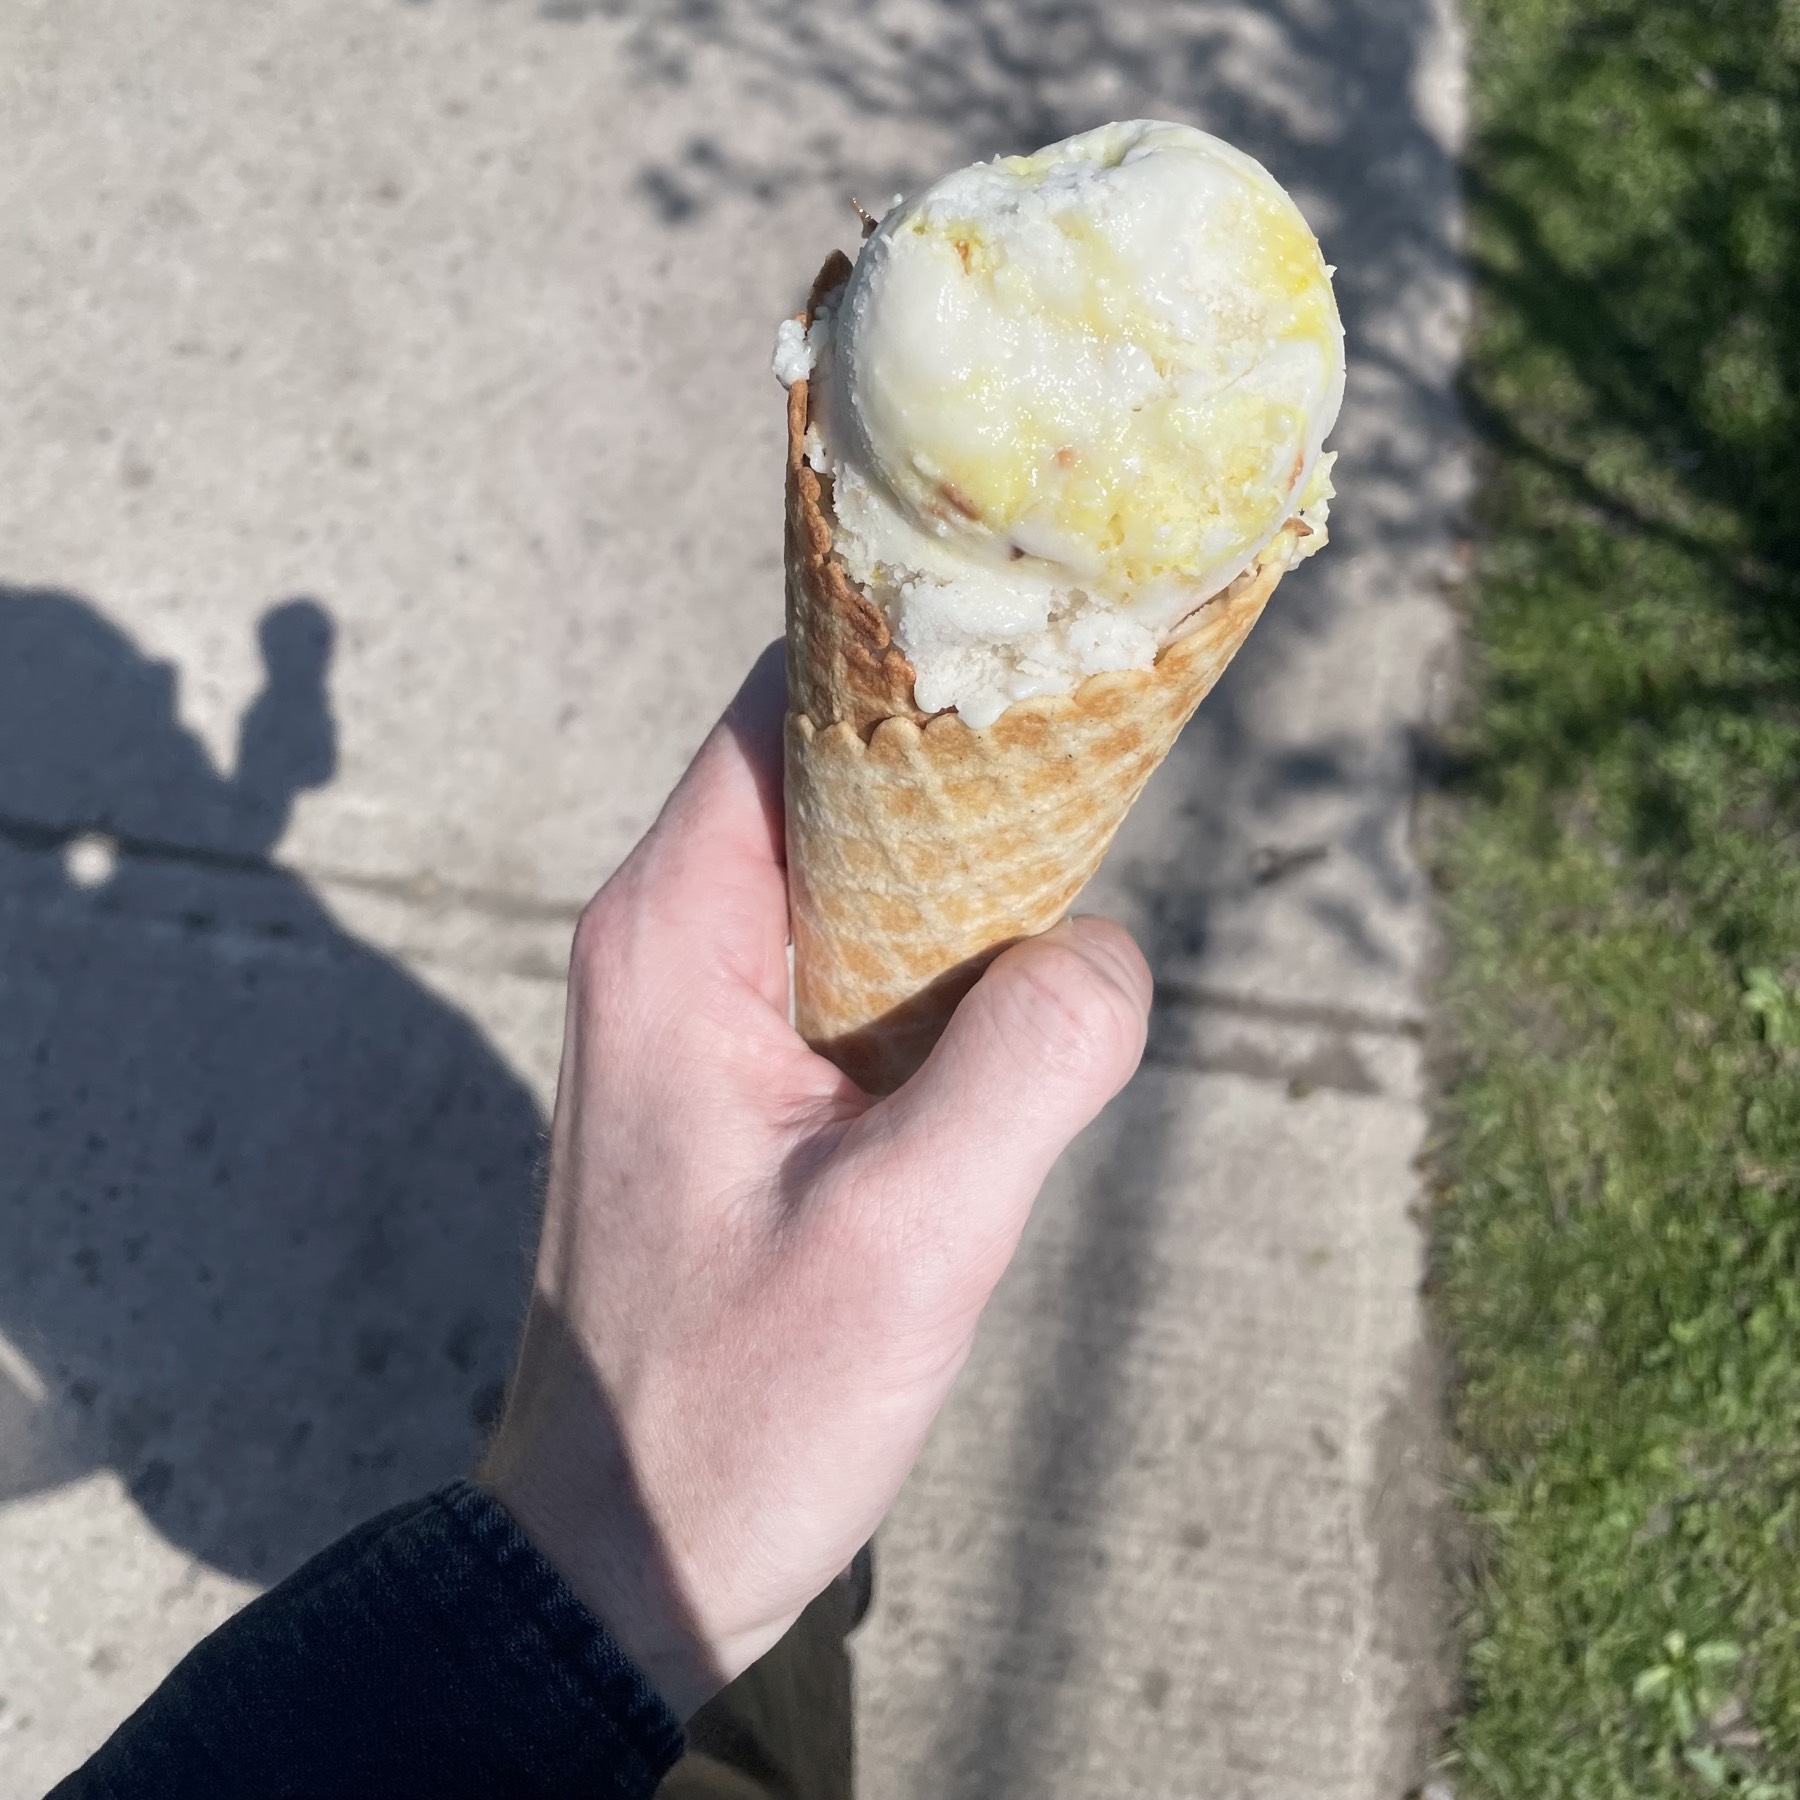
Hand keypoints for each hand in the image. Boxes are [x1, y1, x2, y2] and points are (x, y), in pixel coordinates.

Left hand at [479, 645, 1150, 1717]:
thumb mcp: (909, 1238)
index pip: (788, 706)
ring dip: (969, 880)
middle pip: (835, 779)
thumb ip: (1028, 1065)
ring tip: (1085, 885)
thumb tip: (1105, 948)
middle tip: (1105, 762)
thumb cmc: (730, 1408)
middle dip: (968, 768)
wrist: (620, 1551)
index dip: (912, 652)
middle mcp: (674, 941)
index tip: (1042, 632)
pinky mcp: (747, 1081)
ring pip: (860, 877)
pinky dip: (948, 966)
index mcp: (674, 929)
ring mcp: (707, 1012)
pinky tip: (1025, 1010)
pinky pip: (863, 971)